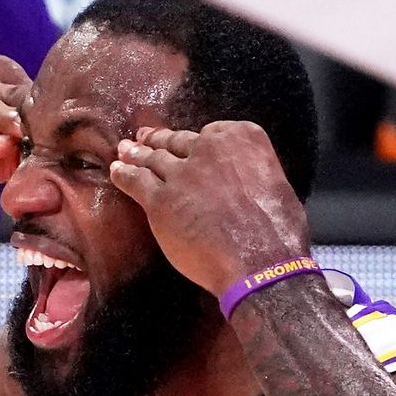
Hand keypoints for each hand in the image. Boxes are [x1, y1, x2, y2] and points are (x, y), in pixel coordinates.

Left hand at [109, 122, 310, 296]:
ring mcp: (182, 172)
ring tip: (125, 150)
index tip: (182, 142)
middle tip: (144, 138)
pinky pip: (135, 181)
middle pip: (177, 142)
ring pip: (153, 158)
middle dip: (159, 140)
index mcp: (243, 138)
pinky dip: (123, 174)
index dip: (192, 142)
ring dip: (136, 154)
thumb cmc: (278, 232)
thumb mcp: (276, 185)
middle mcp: (209, 147)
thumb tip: (244, 182)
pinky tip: (116, 171)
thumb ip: (252, 172)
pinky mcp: (160, 199)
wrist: (260, 262)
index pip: (209, 133)